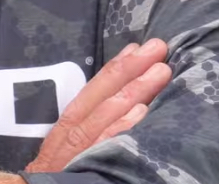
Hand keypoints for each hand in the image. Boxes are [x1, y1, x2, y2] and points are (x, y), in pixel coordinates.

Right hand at [24, 39, 171, 173]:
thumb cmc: (58, 175)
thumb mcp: (66, 151)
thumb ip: (90, 130)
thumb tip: (127, 106)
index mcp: (69, 126)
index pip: (94, 89)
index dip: (116, 67)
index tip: (137, 48)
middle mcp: (73, 133)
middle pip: (103, 94)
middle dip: (131, 68)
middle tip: (158, 47)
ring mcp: (80, 150)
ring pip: (109, 113)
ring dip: (136, 90)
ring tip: (160, 71)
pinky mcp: (86, 167)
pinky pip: (107, 144)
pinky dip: (123, 127)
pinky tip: (142, 111)